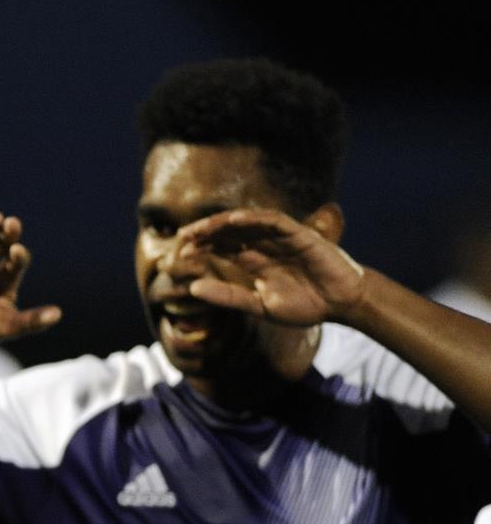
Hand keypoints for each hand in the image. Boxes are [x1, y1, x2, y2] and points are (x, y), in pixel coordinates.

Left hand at [177, 208, 364, 327]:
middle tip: (183, 237)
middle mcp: (265, 246)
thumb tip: (193, 288)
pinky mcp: (300, 234)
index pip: (223, 248)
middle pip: (230, 233)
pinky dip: (254, 218)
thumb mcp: (259, 305)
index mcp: (255, 261)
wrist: (342, 304)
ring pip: (247, 223)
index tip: (181, 254)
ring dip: (223, 223)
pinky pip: (274, 221)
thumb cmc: (305, 305)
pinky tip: (234, 220)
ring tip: (201, 227)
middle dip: (206, 233)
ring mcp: (282, 238)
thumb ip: (228, 296)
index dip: (203, 248)